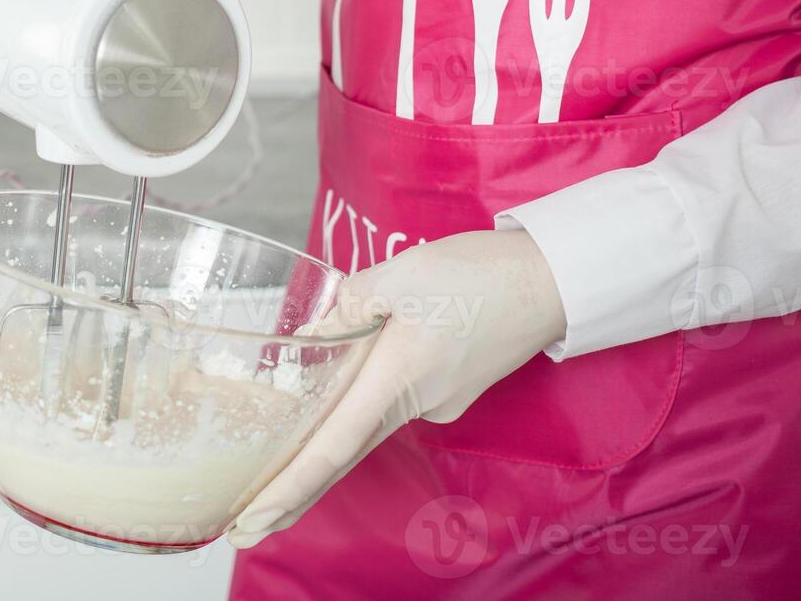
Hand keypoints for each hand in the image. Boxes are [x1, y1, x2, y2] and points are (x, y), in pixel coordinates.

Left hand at [226, 229, 566, 548]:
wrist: (554, 280)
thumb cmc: (483, 274)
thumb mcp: (402, 274)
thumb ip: (348, 306)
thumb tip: (309, 338)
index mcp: (398, 378)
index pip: (332, 447)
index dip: (288, 486)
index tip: (252, 518)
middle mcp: (418, 404)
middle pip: (344, 455)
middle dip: (294, 492)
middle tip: (246, 526)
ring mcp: (438, 402)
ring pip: (367, 428)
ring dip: (325, 447)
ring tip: (276, 468)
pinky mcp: (450, 390)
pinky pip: (394, 403)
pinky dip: (362, 406)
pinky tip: (344, 387)